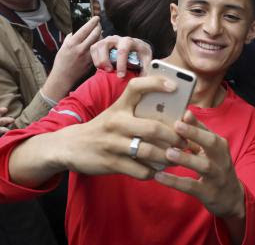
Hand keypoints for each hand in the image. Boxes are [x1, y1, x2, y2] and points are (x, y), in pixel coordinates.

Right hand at [9, 76, 187, 186]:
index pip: (137, 87)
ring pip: (149, 152)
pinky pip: (140, 170)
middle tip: (185, 142)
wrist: (70, 146)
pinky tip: (158, 170)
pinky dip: (153, 171)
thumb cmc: (104, 128)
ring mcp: (112, 143)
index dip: (156, 83)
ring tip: (177, 157)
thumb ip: (139, 112)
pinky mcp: (110, 162)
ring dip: (168, 157)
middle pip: (153, 128)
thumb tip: (174, 116)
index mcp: (120, 106)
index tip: (175, 87)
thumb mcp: (117, 114)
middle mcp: (116, 122)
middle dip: (175, 137)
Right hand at [42, 16, 101, 100]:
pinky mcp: (92, 61)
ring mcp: (87, 55)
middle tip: (99, 24)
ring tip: (99, 32)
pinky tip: (99, 43)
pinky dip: (100, 45)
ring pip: (99, 41)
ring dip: (100, 35)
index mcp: (72, 43)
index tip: (96, 17)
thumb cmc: (61, 61)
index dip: (92, 22)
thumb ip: (71, 37)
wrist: (63, 77)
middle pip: (95, 34)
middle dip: (98, 27)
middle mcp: (81, 48)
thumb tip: (78, 30)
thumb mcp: (63, 47)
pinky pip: (98, 50)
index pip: (85, 29)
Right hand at [90, 35, 152, 77]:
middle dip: (105, 60)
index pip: (123, 50)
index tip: (121, 75)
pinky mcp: (101, 43)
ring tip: (105, 70)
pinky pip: (93, 49)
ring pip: (97, 47)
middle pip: (105, 45)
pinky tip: (101, 67)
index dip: (121, 63)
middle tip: (109, 71)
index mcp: (129, 41)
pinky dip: (95, 59)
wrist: (136, 46)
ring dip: (99, 60)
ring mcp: (107, 40)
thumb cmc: (141, 53)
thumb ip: (146, 68)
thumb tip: (143, 80)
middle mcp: (117, 38)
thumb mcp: (147, 59)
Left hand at [154, 111, 244, 218]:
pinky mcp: (208, 193)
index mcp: (221, 146)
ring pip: (204, 166)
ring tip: (168, 152)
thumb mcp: (211, 151)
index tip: (182, 113)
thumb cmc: (216, 168)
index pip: (209, 131)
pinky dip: (175, 181)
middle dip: (195, 134)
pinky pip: (191, 186)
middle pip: (212, 144)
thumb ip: (198, 134)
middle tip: (176, 125)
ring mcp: (217, 177)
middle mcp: (222, 159)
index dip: (196, 123)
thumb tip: (184, 112)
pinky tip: (159, 176)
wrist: (231, 198)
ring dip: (186, 158)